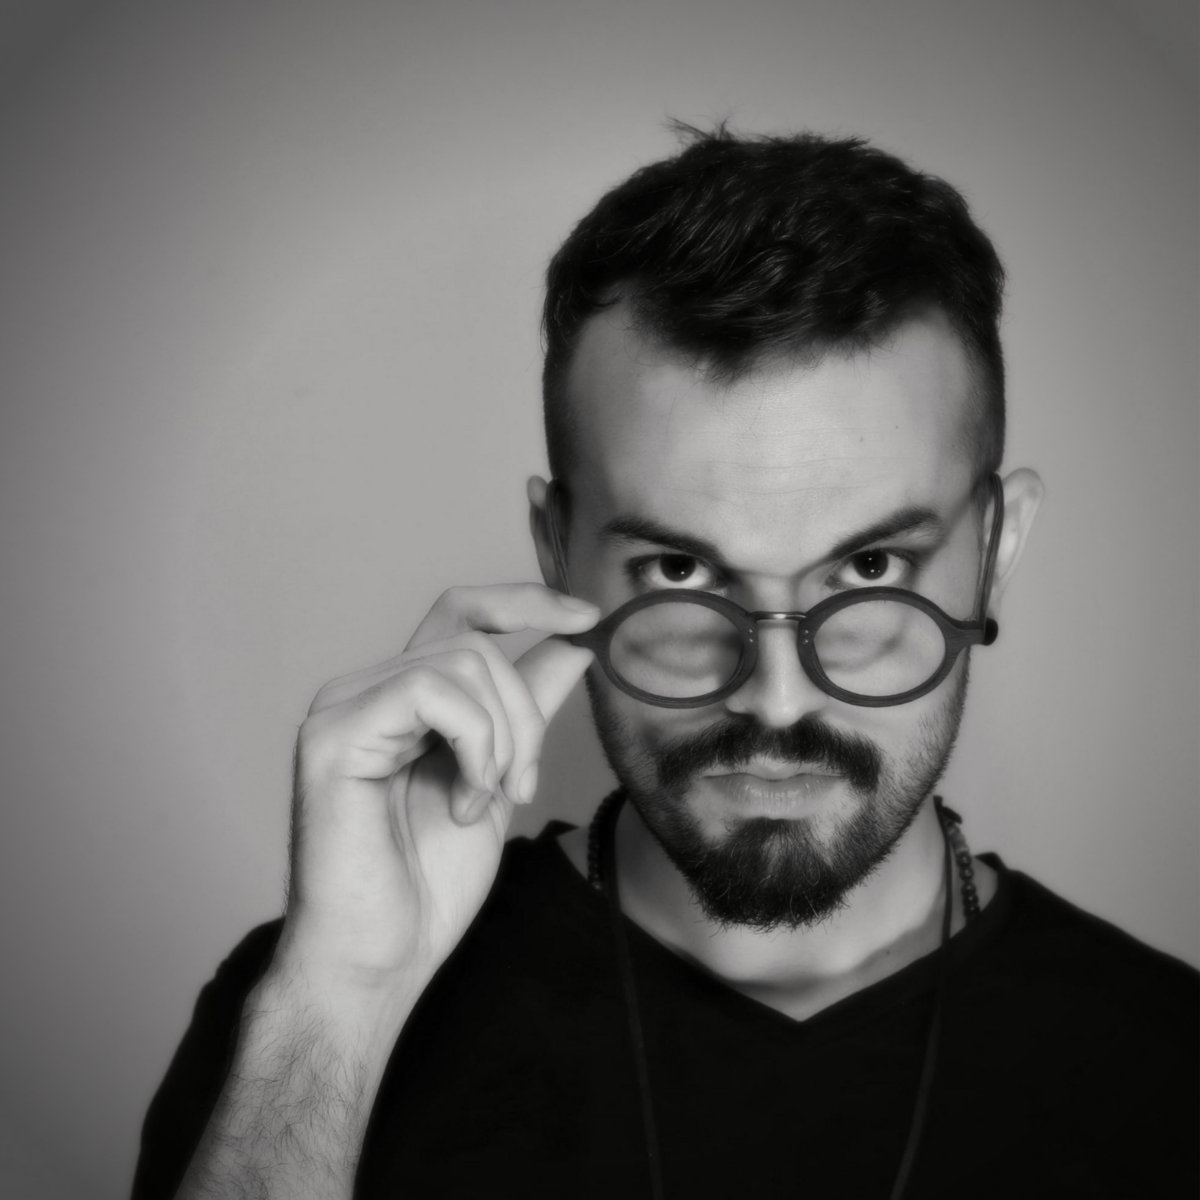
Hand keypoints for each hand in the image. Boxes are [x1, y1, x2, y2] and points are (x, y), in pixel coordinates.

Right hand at [275, 584, 598, 990]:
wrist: (380, 957)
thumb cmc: (427, 882)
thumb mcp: (500, 778)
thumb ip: (526, 709)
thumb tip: (573, 645)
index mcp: (401, 698)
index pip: (463, 614)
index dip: (527, 602)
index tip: (588, 618)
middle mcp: (365, 690)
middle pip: (474, 641)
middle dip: (525, 713)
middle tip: (523, 787)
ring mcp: (343, 707)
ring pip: (462, 662)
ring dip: (503, 739)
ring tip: (485, 803)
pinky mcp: (333, 734)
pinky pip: (431, 692)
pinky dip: (474, 745)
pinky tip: (462, 802)